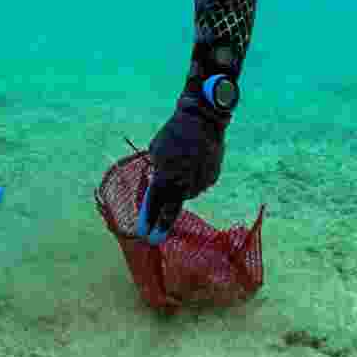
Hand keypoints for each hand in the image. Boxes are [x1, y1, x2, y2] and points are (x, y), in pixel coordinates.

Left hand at [136, 97, 227, 244]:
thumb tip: (159, 186)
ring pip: (187, 193)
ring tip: (180, 169)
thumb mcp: (156, 152)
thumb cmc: (172, 134)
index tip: (144, 235)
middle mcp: (184, 185)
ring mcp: (200, 183)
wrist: (202, 120)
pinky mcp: (212, 178)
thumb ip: (157, 171)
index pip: (155, 206)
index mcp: (165, 178)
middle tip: (155, 237)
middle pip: (173, 209)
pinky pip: (199, 184)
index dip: (149, 221)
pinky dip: (193, 179)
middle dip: (163, 224)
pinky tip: (192, 165)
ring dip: (181, 188)